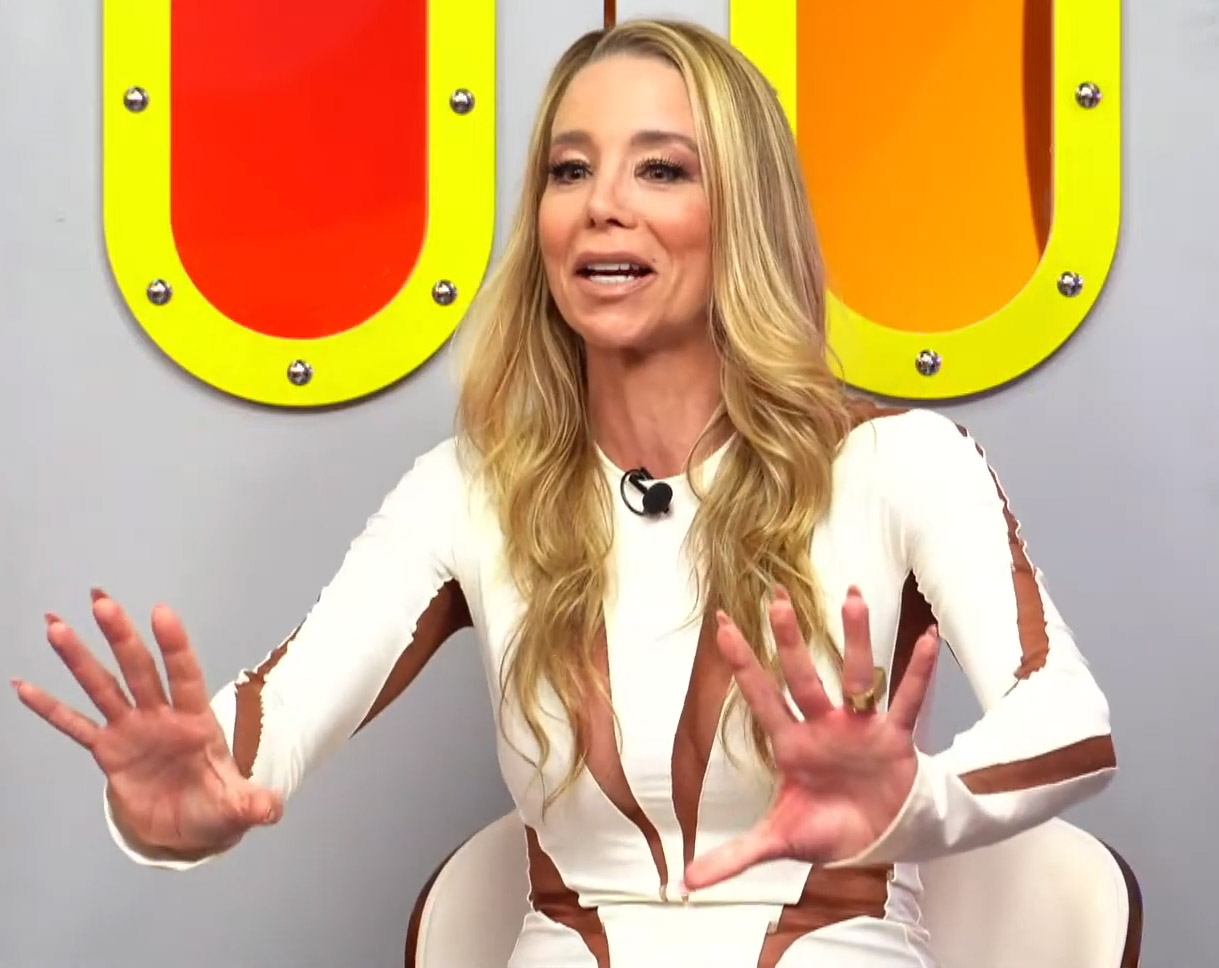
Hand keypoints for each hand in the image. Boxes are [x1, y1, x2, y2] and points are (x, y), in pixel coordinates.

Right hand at [12, 589, 281, 855]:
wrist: (190, 825)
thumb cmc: (216, 806)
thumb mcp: (237, 808)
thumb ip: (252, 805)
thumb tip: (270, 810)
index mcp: (195, 722)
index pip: (186, 676)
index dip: (175, 646)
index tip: (162, 612)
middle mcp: (161, 717)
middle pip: (139, 670)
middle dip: (122, 638)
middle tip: (102, 604)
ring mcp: (132, 730)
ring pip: (103, 687)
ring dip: (80, 658)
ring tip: (56, 627)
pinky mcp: (108, 752)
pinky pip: (75, 727)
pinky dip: (50, 709)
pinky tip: (24, 686)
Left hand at [683, 585, 937, 890]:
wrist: (875, 839)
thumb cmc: (823, 828)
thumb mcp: (778, 842)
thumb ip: (735, 856)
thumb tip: (686, 883)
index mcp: (791, 745)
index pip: (761, 698)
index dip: (743, 665)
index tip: (722, 626)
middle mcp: (822, 726)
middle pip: (802, 678)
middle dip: (790, 642)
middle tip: (776, 600)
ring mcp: (859, 728)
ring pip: (855, 676)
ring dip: (856, 639)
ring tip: (851, 597)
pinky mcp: (894, 739)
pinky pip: (907, 701)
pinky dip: (918, 672)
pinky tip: (926, 637)